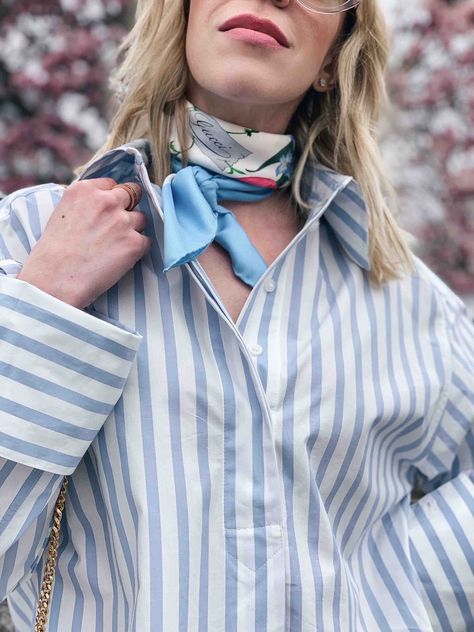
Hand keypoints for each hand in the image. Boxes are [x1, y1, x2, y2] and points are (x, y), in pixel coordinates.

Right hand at [17, 178, 150, 308]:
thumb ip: (85, 204)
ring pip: (141, 218)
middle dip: (128, 206)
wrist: (56, 279)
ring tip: (116, 245)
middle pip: (132, 193)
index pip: (112, 184)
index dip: (112, 197)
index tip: (109, 209)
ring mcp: (123, 221)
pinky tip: (122, 257)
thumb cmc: (54, 252)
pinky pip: (146, 241)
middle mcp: (106, 201)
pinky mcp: (134, 243)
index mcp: (85, 190)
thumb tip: (101, 205)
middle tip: (120, 223)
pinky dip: (137, 249)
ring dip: (133, 229)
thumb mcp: (62, 213)